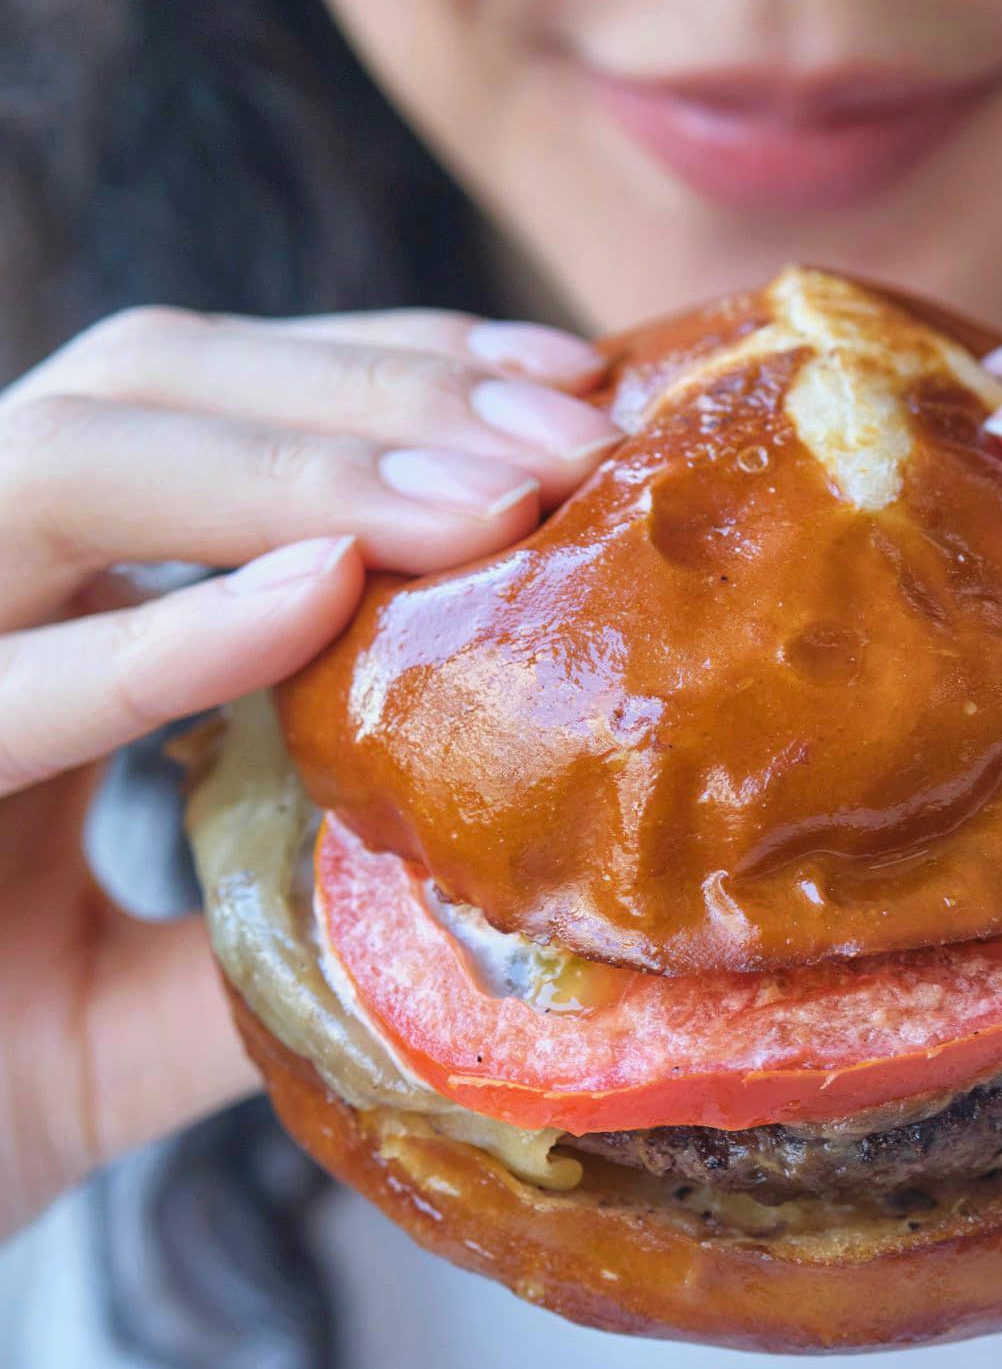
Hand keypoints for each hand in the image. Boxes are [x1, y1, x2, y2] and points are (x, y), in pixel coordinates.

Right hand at [0, 304, 617, 1241]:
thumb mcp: (150, 1002)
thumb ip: (288, 917)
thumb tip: (515, 884)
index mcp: (21, 595)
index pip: (215, 406)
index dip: (391, 367)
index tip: (574, 388)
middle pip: (152, 379)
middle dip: (379, 387)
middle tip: (577, 434)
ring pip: (66, 463)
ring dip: (296, 471)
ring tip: (485, 508)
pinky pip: (1, 690)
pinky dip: (162, 637)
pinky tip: (320, 596)